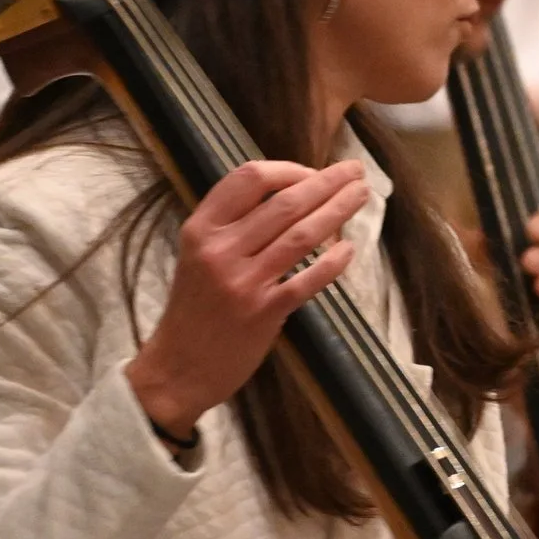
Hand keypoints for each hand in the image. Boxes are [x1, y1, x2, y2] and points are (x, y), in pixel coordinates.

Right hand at [125, 159, 369, 437]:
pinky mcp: (263, 313)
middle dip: (326, 183)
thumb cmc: (194, 309)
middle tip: (355, 171)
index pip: (249, 179)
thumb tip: (289, 193)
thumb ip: (232, 226)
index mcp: (201, 228)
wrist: (177, 368)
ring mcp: (243, 282)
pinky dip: (333, 262)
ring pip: (301, 235)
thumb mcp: (198, 255)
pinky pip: (307, 280)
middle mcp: (220, 250)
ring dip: (337, 211)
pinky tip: (350, 249)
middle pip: (284, 203)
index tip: (314, 172)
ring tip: (361, 196)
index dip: (288, 169)